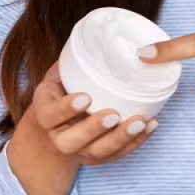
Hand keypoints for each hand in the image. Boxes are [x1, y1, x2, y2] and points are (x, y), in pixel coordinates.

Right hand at [24, 62, 157, 166]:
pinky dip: (135, 143)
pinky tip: (150, 126)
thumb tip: (95, 35)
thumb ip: (70, 64)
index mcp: (45, 116)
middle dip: (94, 129)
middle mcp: (59, 138)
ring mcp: (79, 152)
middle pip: (73, 141)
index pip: (50, 115)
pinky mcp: (97, 158)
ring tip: (139, 122)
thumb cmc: (58, 95)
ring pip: (98, 152)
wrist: (51, 131)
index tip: (85, 97)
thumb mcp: (56, 78)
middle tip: (113, 114)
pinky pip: (117, 155)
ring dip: (120, 139)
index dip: (66, 109)